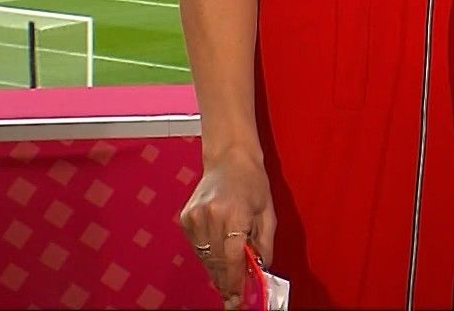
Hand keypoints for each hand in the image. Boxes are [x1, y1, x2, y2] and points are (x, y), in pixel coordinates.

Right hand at [179, 151, 276, 310]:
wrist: (229, 158)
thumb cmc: (253, 182)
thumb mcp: (268, 212)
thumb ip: (265, 244)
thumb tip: (260, 270)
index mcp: (234, 213)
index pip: (233, 257)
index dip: (235, 281)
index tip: (239, 298)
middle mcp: (210, 216)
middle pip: (217, 261)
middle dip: (226, 282)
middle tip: (235, 298)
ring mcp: (194, 217)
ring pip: (206, 258)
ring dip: (217, 272)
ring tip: (228, 283)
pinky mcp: (186, 218)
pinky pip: (198, 248)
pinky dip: (208, 257)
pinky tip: (218, 259)